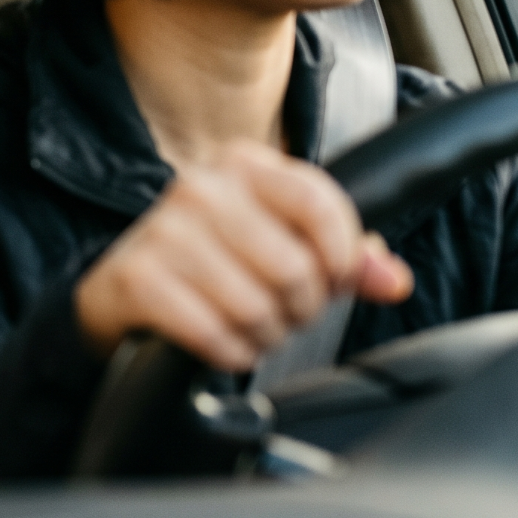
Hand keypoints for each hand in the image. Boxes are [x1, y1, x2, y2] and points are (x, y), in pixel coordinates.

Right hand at [74, 141, 413, 371]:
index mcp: (242, 164)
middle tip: (283, 313)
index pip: (319, 204)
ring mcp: (162, 231)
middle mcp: (199, 187)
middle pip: (294, 267)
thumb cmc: (215, 264)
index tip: (335, 282)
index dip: (342, 258)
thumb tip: (392, 280)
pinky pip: (212, 333)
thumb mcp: (281, 244)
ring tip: (252, 329)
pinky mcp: (137, 278)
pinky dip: (229, 352)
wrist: (126, 293)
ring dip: (265, 335)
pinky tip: (223, 344)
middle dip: (300, 309)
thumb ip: (344, 257)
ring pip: (255, 306)